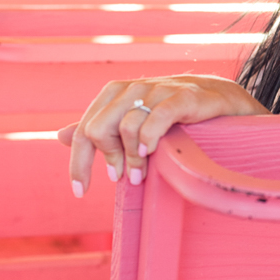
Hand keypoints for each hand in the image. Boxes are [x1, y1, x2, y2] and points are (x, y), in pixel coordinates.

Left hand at [58, 74, 267, 196]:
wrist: (219, 98)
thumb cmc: (173, 113)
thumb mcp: (132, 119)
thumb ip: (98, 127)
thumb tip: (60, 136)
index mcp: (115, 93)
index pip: (85, 130)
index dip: (78, 163)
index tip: (79, 191)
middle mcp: (133, 88)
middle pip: (98, 129)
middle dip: (106, 159)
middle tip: (123, 178)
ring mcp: (158, 90)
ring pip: (126, 127)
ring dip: (131, 158)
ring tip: (141, 174)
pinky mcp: (184, 96)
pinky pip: (156, 119)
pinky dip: (149, 138)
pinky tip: (151, 153)